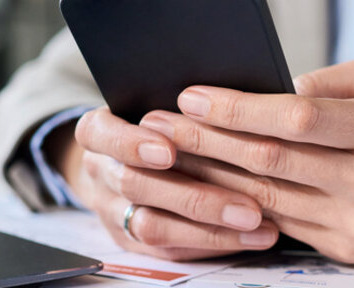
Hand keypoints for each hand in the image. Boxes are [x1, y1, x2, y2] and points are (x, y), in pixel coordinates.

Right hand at [59, 107, 278, 260]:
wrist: (125, 157)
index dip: (132, 144)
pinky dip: (213, 242)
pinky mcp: (131, 241)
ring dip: (210, 228)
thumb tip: (230, 104)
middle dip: (194, 197)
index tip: (168, 150)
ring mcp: (112, 211)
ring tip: (256, 223)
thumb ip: (184, 109)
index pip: (100, 134)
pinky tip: (252, 235)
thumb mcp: (157, 102)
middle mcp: (100, 172)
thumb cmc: (156, 122)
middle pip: (135, 186)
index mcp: (98, 131)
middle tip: (246, 206)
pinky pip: (170, 250)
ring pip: (152, 226)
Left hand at [135, 59, 353, 262]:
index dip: (240, 109)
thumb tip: (264, 90)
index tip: (193, 96)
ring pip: (264, 197)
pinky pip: (275, 224)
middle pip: (272, 160)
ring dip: (207, 175)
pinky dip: (231, 204)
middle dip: (207, 140)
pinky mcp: (345, 251)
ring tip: (167, 154)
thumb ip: (324, 81)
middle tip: (158, 125)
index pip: (300, 118)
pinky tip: (199, 187)